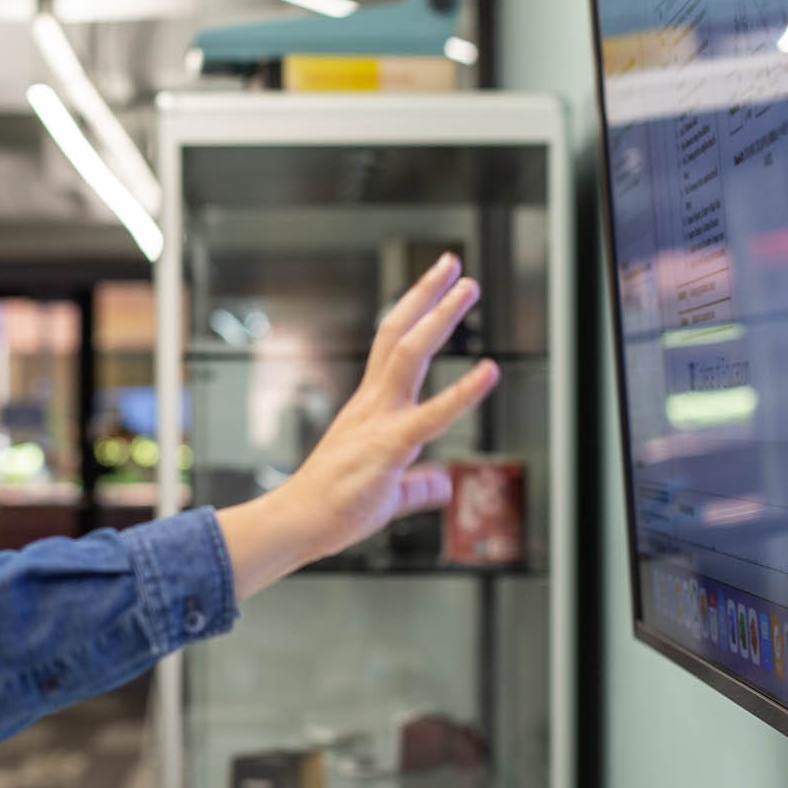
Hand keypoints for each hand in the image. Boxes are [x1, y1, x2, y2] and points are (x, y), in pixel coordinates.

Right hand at [217, 254, 496, 598]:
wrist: (296, 524)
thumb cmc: (331, 508)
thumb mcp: (386, 494)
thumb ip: (418, 485)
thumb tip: (443, 483)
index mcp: (370, 409)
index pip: (392, 346)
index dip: (415, 312)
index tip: (436, 286)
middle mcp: (373, 405)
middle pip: (399, 334)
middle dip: (428, 296)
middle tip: (453, 264)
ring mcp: (379, 421)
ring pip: (410, 354)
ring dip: (441, 317)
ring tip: (468, 288)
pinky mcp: (388, 447)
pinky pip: (432, 415)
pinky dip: (464, 392)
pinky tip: (490, 371)